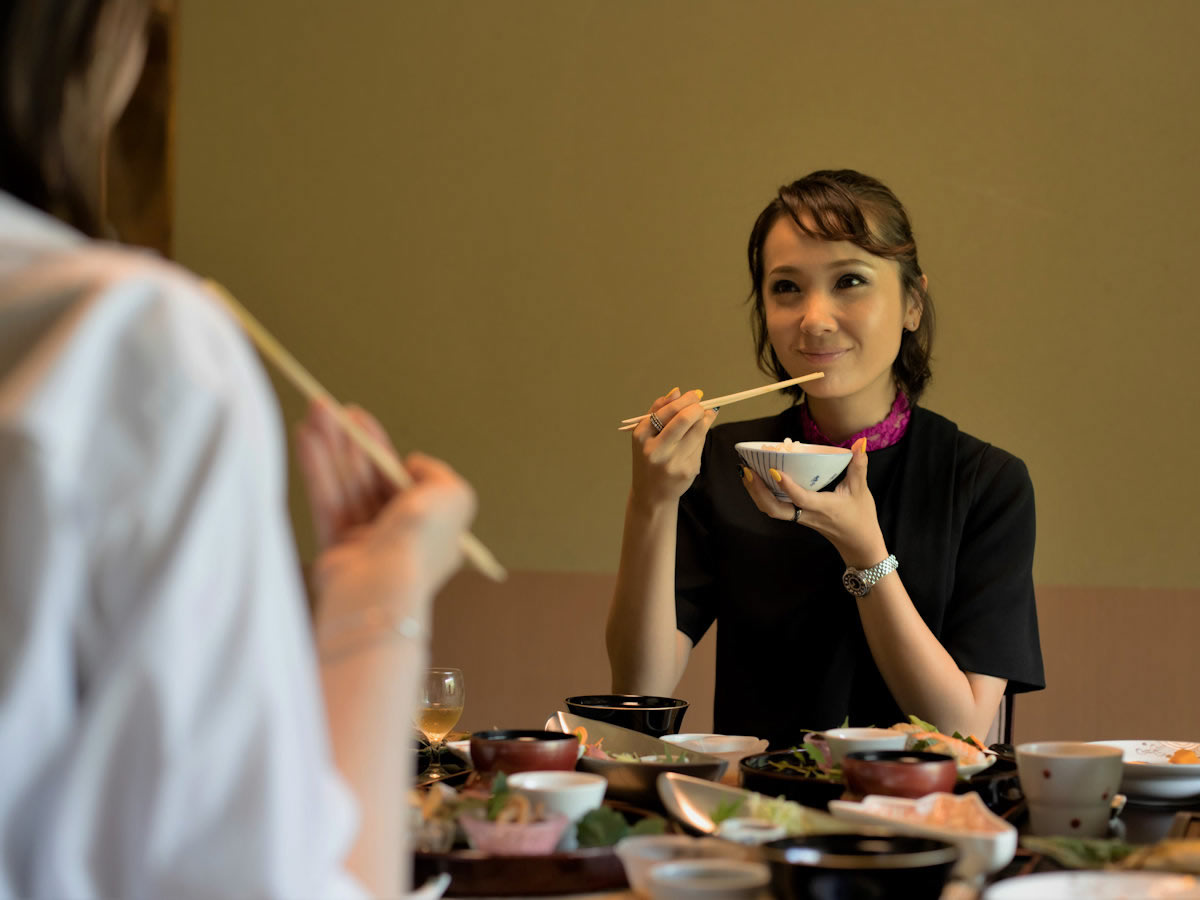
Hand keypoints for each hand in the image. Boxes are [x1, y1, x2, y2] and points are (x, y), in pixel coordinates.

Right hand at [296, 401, 476, 611]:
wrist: (383, 582)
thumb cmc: (423, 540)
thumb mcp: (455, 495)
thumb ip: (437, 473)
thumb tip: (412, 464)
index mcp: (432, 527)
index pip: (402, 480)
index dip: (380, 447)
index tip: (360, 420)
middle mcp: (399, 536)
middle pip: (368, 479)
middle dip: (348, 442)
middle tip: (330, 409)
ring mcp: (366, 545)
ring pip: (344, 486)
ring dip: (329, 447)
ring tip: (315, 412)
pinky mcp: (335, 552)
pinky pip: (325, 502)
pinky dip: (316, 469)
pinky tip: (306, 438)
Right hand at [629, 388, 716, 509]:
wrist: (651, 494)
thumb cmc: (649, 458)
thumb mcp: (645, 435)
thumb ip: (658, 410)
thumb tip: (677, 392)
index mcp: (641, 436)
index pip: (668, 411)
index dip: (686, 400)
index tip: (695, 395)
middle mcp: (655, 450)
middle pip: (685, 419)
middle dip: (698, 408)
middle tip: (701, 406)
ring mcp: (673, 462)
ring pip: (698, 432)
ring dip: (705, 421)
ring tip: (704, 417)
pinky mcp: (687, 471)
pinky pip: (700, 446)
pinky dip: (701, 438)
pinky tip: (695, 440)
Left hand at [740, 437, 887, 566]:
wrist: (858, 546)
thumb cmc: (861, 518)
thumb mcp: (861, 490)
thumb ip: (858, 466)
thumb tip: (859, 442)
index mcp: (823, 507)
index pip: (801, 498)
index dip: (787, 486)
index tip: (773, 470)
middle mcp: (807, 515)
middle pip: (774, 509)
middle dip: (757, 491)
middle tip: (747, 470)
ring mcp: (800, 518)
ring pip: (772, 510)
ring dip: (756, 493)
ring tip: (746, 473)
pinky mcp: (798, 517)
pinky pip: (776, 509)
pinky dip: (763, 496)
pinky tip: (758, 481)